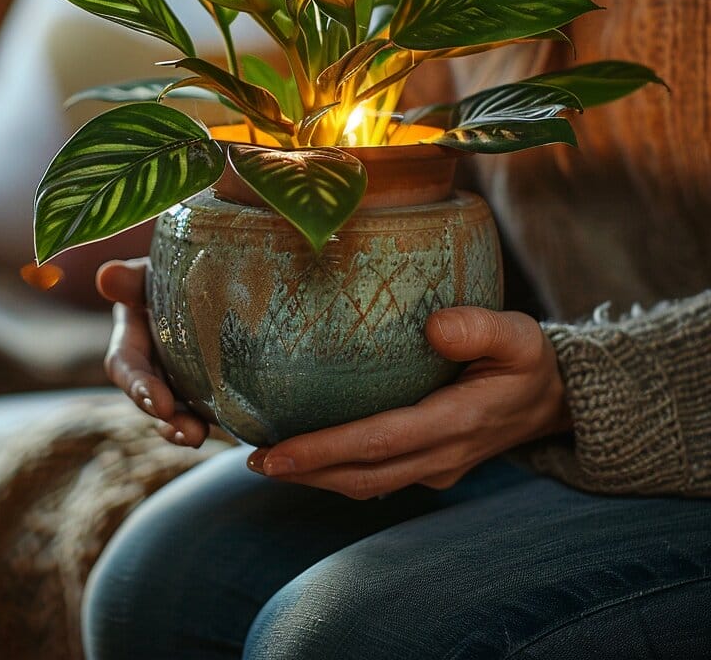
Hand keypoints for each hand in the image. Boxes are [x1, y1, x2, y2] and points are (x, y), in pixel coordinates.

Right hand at [96, 258, 209, 447]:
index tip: (159, 403)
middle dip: (167, 418)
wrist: (210, 273)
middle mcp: (150, 364)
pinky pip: (203, 408)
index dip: (139, 387)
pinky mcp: (203, 385)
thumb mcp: (152, 272)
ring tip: (199, 438)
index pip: (127, 367)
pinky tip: (229, 431)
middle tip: (190, 433)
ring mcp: (176, 378)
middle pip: (150, 398)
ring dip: (183, 428)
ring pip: (174, 412)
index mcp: (132, 337)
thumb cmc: (173, 269)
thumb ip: (131, 278)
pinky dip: (210, 420)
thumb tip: (106, 276)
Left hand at [247, 306, 571, 497]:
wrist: (557, 402)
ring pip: (366, 482)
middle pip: (362, 474)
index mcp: (458, 423)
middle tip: (252, 459)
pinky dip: (338, 470)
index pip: (380, 442)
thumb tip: (433, 326)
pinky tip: (306, 454)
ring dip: (316, 476)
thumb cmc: (529, 360)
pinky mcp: (430, 465)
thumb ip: (480, 327)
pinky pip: (378, 475)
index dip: (326, 450)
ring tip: (266, 461)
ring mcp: (436, 466)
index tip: (278, 453)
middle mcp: (442, 455)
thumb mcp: (520, 335)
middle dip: (305, 471)